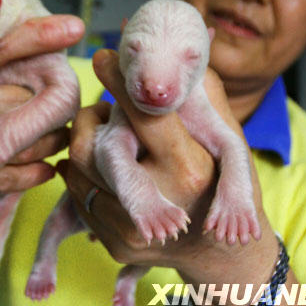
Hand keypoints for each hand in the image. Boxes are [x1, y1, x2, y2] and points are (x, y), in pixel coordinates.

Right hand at [0, 14, 84, 202]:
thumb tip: (31, 38)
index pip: (3, 52)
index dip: (40, 43)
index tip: (74, 31)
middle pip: (25, 104)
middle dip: (49, 110)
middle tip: (65, 110)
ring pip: (23, 144)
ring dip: (49, 144)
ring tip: (59, 139)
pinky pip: (7, 178)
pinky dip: (34, 175)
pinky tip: (47, 169)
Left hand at [62, 48, 278, 305]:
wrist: (222, 252)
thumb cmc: (228, 185)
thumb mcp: (228, 137)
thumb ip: (201, 94)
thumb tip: (172, 53)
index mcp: (190, 169)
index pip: (145, 116)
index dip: (119, 83)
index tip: (103, 57)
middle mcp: (158, 201)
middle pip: (97, 146)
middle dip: (92, 114)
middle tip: (104, 106)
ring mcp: (132, 228)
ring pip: (79, 167)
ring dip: (84, 139)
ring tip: (106, 133)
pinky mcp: (114, 243)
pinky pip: (78, 193)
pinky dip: (82, 169)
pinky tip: (101, 160)